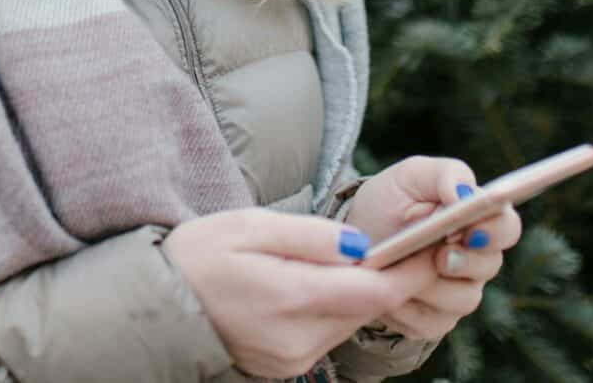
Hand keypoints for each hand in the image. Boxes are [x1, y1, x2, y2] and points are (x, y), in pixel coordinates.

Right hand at [160, 207, 441, 378]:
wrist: (158, 306)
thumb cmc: (199, 255)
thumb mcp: (250, 225)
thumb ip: (311, 235)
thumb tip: (362, 245)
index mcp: (293, 297)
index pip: (375, 289)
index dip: (411, 268)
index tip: (433, 245)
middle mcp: (299, 338)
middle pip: (367, 306)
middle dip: (388, 276)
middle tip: (402, 243)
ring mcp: (294, 358)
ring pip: (349, 320)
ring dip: (357, 292)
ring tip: (351, 258)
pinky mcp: (287, 366)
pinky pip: (327, 333)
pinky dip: (333, 307)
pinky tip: (316, 284)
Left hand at [336, 156, 522, 340]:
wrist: (353, 241)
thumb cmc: (388, 202)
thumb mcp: (410, 176)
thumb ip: (444, 175)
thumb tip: (466, 194)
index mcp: (478, 219)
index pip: (507, 226)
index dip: (494, 231)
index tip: (468, 230)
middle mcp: (476, 258)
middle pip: (490, 266)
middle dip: (464, 261)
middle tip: (439, 256)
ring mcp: (458, 291)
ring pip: (463, 299)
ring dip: (431, 286)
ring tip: (400, 269)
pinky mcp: (435, 319)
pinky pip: (432, 322)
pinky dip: (407, 307)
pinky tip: (387, 289)